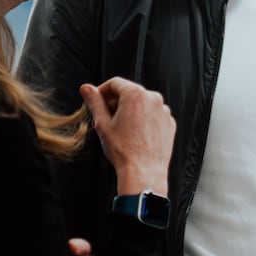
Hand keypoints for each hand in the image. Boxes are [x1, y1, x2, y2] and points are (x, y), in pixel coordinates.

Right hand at [79, 78, 175, 195]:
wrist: (143, 172)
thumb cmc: (123, 150)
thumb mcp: (102, 124)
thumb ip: (94, 102)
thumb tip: (86, 89)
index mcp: (136, 95)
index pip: (115, 83)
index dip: (102, 91)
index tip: (97, 101)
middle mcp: (153, 98)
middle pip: (129, 92)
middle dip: (116, 102)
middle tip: (106, 118)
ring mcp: (163, 111)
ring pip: (142, 104)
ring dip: (130, 111)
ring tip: (122, 129)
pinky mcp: (169, 122)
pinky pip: (153, 115)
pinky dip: (144, 120)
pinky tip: (135, 134)